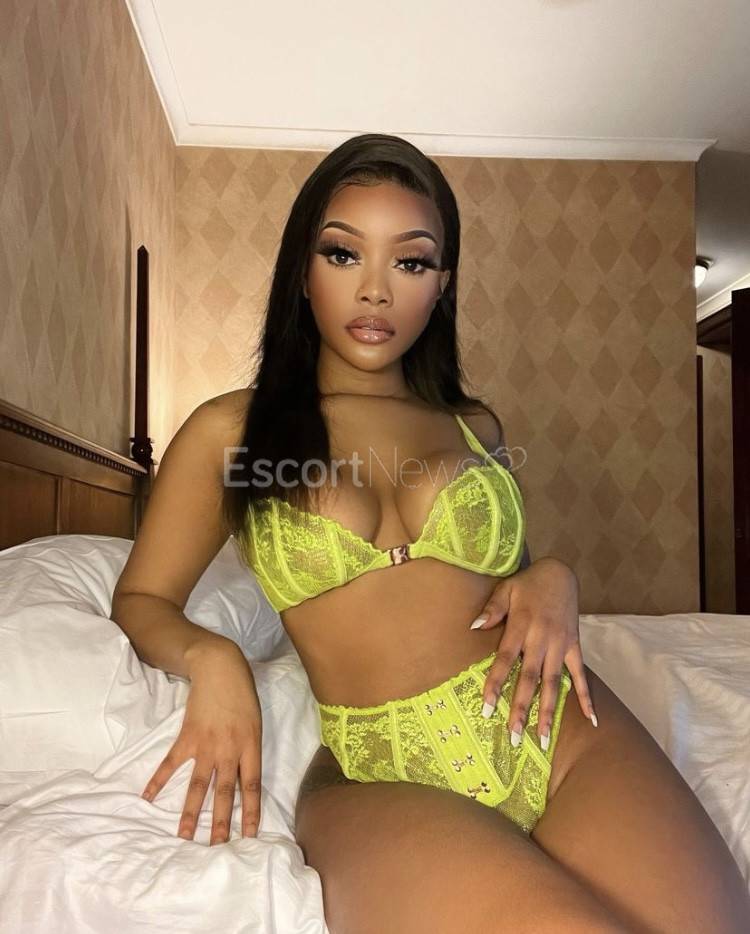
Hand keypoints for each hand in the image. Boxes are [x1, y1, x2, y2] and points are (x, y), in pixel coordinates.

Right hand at [141, 641, 262, 844]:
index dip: (251, 811)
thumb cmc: (242, 695)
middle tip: (218, 847)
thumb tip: (244, 779)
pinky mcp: (187, 736)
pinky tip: (148, 797)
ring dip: (191, 811)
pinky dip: (158, 780)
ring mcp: (206, 744)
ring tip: (185, 835)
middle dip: (222, 821)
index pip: (252, 785)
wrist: (220, 668)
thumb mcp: (254, 722)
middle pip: (225, 791)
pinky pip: (171, 763)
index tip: (249, 835)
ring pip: (199, 784)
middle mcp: (228, 749)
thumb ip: (249, 750)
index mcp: (250, 745)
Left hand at [470, 557, 595, 748]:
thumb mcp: (506, 588)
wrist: (561, 573)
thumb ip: (492, 609)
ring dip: (548, 712)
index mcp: (522, 625)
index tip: (487, 708)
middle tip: (514, 737)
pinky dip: (585, 696)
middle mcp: (542, 638)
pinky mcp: (574, 646)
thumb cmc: (528, 584)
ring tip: (543, 740)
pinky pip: (581, 674)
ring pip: (553, 683)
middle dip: (522, 708)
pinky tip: (591, 720)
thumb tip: (474, 627)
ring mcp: (561, 644)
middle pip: (530, 678)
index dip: (496, 683)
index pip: (505, 659)